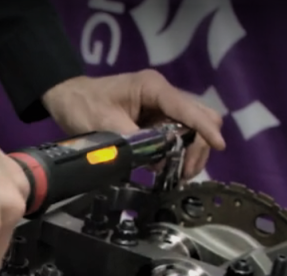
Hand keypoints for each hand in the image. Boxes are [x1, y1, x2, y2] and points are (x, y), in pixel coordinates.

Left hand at [41, 71, 224, 179]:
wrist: (67, 98)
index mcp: (153, 88)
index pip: (188, 109)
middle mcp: (163, 95)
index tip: (219, 146)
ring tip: (178, 175)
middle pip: (200, 117)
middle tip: (185, 173)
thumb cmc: (83, 106)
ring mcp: (162, 107)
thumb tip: (161, 164)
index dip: (205, 128)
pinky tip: (169, 168)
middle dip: (200, 146)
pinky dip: (178, 152)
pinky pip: (178, 135)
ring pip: (193, 128)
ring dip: (191, 151)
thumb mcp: (105, 125)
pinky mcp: (157, 120)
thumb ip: (136, 143)